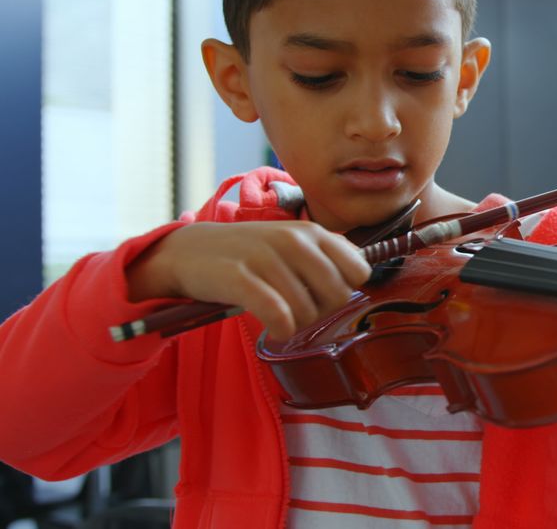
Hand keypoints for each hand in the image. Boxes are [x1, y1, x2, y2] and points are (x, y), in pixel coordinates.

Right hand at [127, 221, 370, 340]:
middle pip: (338, 296)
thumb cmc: (250, 253)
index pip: (359, 270)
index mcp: (312, 232)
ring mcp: (266, 257)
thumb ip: (328, 254)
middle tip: (299, 310)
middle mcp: (293, 241)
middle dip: (322, 311)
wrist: (190, 251)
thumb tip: (361, 270)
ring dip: (296, 324)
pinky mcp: (240, 278)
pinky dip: (281, 329)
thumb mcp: (293, 242)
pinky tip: (275, 327)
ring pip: (308, 311)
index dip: (345, 290)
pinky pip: (279, 315)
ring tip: (279, 314)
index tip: (323, 294)